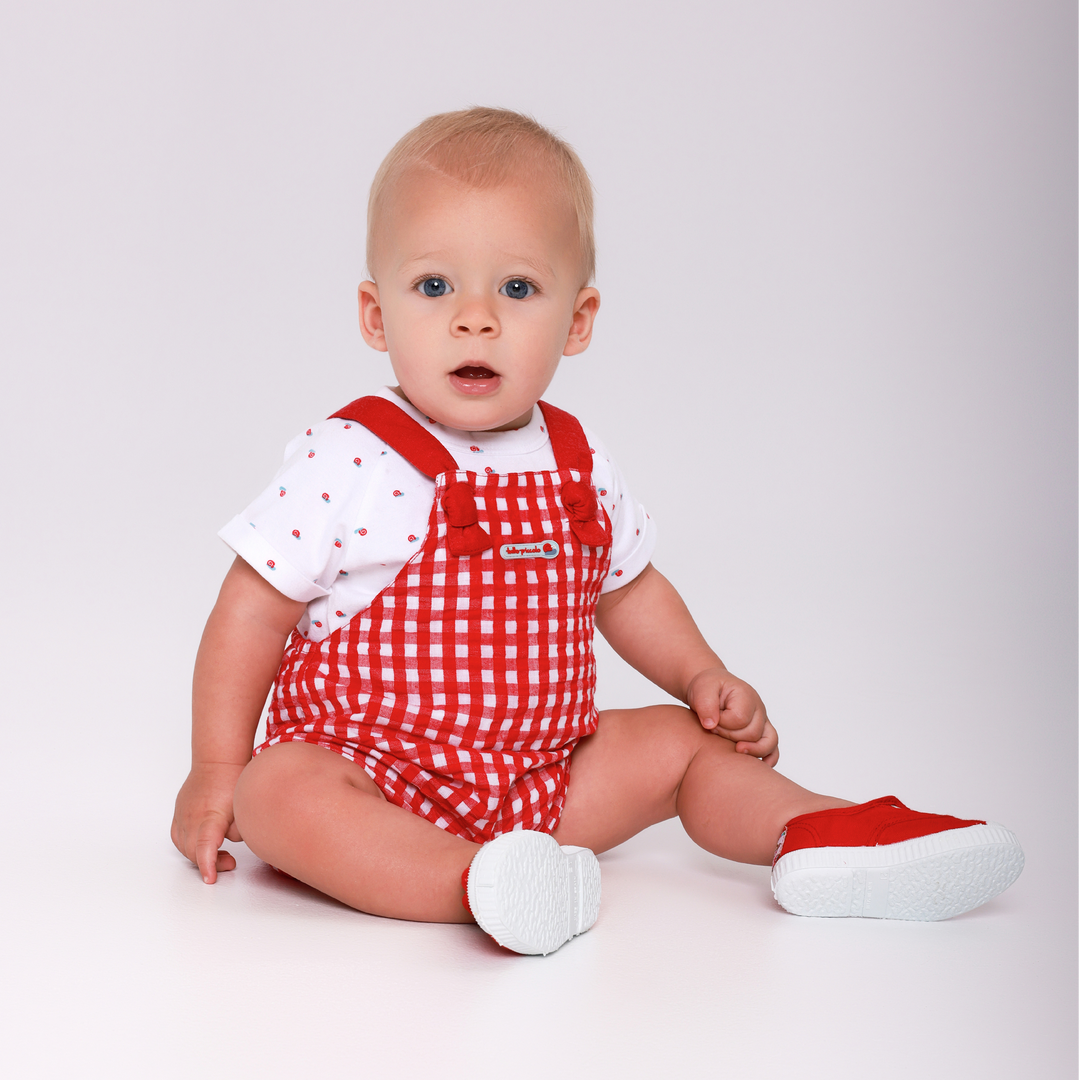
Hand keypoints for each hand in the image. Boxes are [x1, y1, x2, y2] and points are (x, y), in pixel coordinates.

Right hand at [171, 762, 246, 882]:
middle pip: (194, 851)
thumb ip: (240, 830)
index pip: (204, 846)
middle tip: (230, 862)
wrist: (218, 760)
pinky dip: (188, 847)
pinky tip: (202, 846)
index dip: (207, 864)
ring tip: (220, 854)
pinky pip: (178, 837)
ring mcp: (182, 815)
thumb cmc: (234, 780)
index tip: (211, 878)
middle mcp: (192, 817)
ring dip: (199, 856)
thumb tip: (233, 842)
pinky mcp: (179, 812)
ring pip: (184, 847)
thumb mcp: (243, 807)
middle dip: (211, 863)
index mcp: (210, 815)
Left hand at [686, 667, 779, 766]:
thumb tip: (710, 725)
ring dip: (750, 750)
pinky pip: (773, 749)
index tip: (711, 721)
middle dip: (730, 737)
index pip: (740, 719)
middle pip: (753, 733)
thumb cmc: (707, 688)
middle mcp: (758, 709)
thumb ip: (705, 704)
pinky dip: (769, 759)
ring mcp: (762, 722)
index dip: (723, 724)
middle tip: (715, 731)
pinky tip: (760, 767)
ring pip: (768, 743)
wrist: (710, 688)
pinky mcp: (761, 732)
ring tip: (736, 750)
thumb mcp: (701, 689)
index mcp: (746, 695)